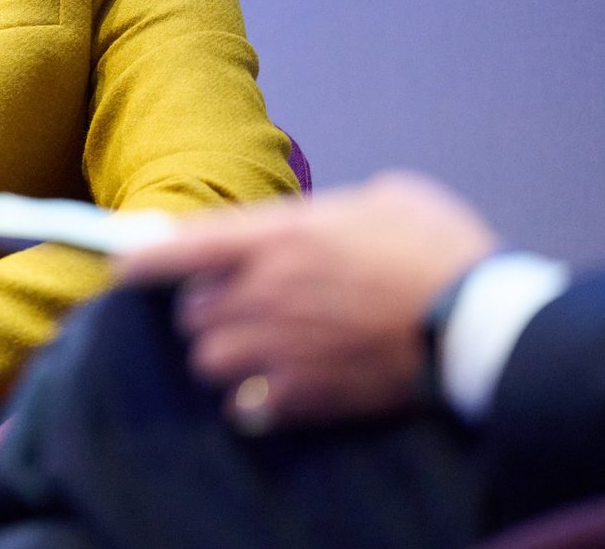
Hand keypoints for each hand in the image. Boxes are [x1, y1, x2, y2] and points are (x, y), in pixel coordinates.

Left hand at [113, 172, 499, 430]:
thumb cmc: (440, 248)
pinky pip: (245, 406)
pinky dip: (252, 400)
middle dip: (206, 310)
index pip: (182, 247)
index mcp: (279, 236)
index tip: (123, 265)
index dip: (143, 258)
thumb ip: (330, 212)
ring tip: (258, 350)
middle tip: (240, 307)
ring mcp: (280, 348)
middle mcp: (265, 292)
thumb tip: (318, 222)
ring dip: (224, 356)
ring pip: (208, 361)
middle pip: (190, 312)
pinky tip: (277, 389)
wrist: (481, 323)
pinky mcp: (304, 397)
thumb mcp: (383, 198)